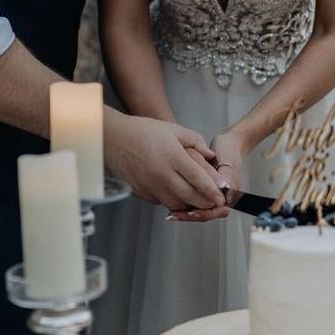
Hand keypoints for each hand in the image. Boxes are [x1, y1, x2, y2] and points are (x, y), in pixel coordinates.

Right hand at [105, 113, 226, 209]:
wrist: (112, 138)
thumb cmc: (142, 131)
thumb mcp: (173, 129)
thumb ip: (195, 142)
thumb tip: (211, 156)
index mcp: (172, 156)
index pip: (198, 178)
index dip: (212, 190)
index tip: (221, 196)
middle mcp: (161, 173)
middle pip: (189, 196)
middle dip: (205, 202)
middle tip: (215, 203)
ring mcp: (149, 185)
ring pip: (175, 204)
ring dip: (189, 205)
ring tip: (198, 200)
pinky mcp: (140, 192)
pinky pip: (160, 202)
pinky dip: (171, 202)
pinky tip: (177, 195)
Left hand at [167, 133, 244, 221]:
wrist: (228, 144)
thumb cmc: (229, 150)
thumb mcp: (228, 161)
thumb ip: (228, 177)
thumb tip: (225, 191)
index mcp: (229, 193)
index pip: (217, 211)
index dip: (204, 213)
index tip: (192, 212)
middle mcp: (220, 197)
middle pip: (206, 214)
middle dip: (191, 216)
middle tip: (175, 215)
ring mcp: (210, 195)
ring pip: (198, 211)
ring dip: (185, 213)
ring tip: (172, 214)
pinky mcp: (202, 192)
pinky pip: (193, 204)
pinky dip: (183, 206)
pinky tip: (173, 207)